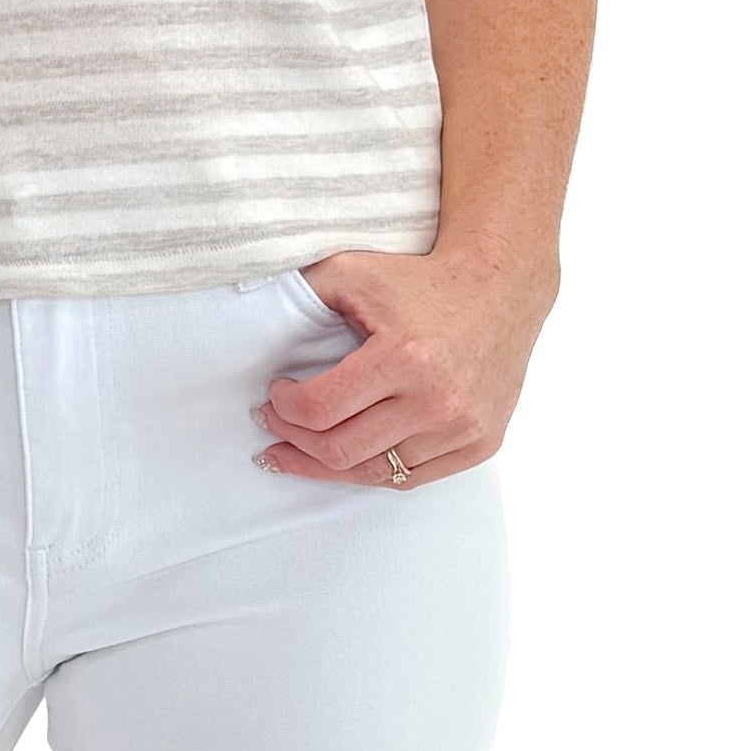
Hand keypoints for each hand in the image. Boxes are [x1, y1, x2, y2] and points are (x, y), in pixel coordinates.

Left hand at [254, 248, 557, 486]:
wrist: (500, 288)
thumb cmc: (422, 280)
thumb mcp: (355, 272)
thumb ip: (302, 293)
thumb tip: (250, 319)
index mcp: (404, 357)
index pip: (319, 410)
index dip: (283, 409)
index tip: (274, 396)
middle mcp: (437, 400)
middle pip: (340, 450)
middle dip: (294, 441)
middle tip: (275, 426)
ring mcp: (462, 427)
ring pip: (373, 473)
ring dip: (327, 465)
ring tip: (300, 451)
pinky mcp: (480, 443)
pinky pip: (410, 478)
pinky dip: (373, 472)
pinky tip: (349, 458)